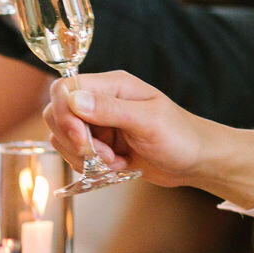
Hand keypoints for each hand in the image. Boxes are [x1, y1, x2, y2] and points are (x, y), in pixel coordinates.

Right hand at [43, 71, 253, 206]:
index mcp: (111, 86)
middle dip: (75, 141)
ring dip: (84, 157)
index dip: (64, 115)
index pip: (64, 89)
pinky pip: (75, 154)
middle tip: (104, 156)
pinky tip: (117, 167)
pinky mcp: (99, 144)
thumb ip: (110, 110)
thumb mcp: (148, 121)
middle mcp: (100, 101)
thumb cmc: (181, 136)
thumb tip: (73, 100)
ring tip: (116, 162)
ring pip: (63, 138)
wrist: (196, 162)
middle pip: (57, 114)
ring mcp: (98, 123)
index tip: (81, 139)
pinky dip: (90, 166)